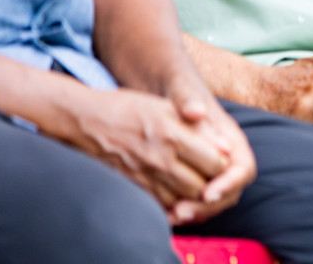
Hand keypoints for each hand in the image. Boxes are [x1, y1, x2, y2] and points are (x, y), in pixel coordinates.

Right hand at [63, 87, 231, 217]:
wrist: (86, 120)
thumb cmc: (130, 108)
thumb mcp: (167, 107)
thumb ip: (199, 128)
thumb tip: (226, 149)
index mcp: (174, 135)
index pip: (215, 163)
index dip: (222, 164)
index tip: (219, 159)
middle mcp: (160, 159)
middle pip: (201, 186)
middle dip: (210, 183)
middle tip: (209, 175)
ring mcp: (144, 175)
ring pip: (181, 199)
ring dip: (191, 195)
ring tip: (192, 183)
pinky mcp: (130, 186)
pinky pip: (158, 205)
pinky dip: (170, 202)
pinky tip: (172, 191)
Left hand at [160, 77, 256, 224]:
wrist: (168, 95)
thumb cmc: (178, 91)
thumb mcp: (184, 91)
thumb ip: (190, 101)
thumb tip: (197, 113)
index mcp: (231, 139)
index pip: (243, 168)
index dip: (229, 183)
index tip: (207, 193)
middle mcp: (226, 158)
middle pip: (230, 191)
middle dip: (208, 205)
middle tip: (181, 212)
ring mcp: (211, 170)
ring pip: (213, 201)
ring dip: (195, 212)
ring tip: (171, 216)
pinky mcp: (194, 178)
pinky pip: (196, 201)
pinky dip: (184, 210)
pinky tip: (163, 213)